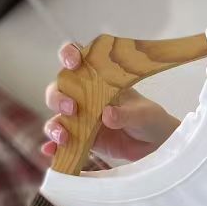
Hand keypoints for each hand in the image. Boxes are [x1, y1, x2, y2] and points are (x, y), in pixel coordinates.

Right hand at [42, 42, 181, 166]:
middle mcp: (84, 95)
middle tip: (72, 108)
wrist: (154, 143)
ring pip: (56, 116)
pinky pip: (61, 141)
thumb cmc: (149, 118)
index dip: (69, 55)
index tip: (72, 62)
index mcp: (100, 79)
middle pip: (58, 89)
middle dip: (58, 97)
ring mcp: (80, 117)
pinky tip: (52, 151)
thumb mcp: (143, 114)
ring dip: (54, 125)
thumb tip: (107, 115)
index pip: (79, 60)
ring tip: (63, 137)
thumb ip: (126, 114)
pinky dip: (53, 146)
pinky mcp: (79, 138)